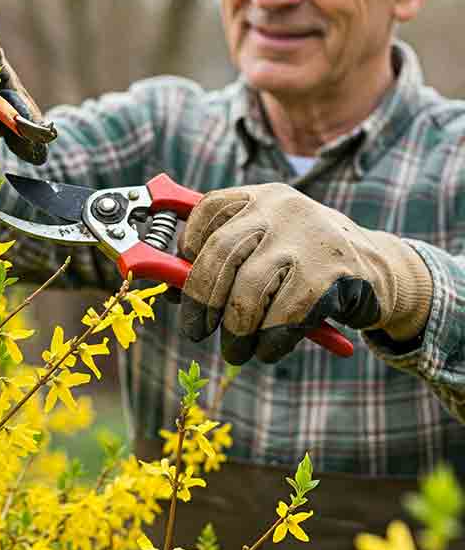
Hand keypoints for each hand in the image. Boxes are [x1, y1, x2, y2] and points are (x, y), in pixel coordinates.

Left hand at [179, 184, 432, 363]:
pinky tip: (267, 350)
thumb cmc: (305, 263)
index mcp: (261, 198)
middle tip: (196, 332)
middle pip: (220, 252)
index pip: (208, 210)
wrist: (380, 270)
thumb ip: (223, 258)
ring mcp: (310, 238)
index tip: (179, 282)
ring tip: (235, 351)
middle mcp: (283, 209)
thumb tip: (169, 288)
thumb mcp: (266, 246)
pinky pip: (284, 316)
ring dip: (236, 330)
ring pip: (249, 290)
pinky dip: (269, 341)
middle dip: (201, 300)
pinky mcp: (333, 273)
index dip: (186, 246)